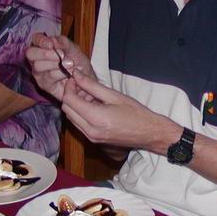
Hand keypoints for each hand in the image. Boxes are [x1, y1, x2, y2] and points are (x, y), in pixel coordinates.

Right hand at [25, 32, 94, 100]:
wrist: (86, 78)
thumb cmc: (78, 62)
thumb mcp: (74, 49)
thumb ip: (64, 43)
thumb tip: (53, 40)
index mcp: (44, 46)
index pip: (35, 39)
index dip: (41, 40)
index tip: (51, 45)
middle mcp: (37, 59)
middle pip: (30, 54)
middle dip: (45, 54)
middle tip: (61, 56)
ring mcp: (39, 72)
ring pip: (38, 66)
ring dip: (55, 65)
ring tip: (70, 65)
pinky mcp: (44, 84)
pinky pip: (47, 77)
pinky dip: (59, 74)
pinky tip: (69, 74)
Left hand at [61, 70, 176, 151]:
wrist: (149, 133)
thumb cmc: (136, 113)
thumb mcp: (114, 95)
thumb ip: (92, 85)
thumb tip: (76, 75)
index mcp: (95, 118)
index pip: (69, 100)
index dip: (69, 87)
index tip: (75, 78)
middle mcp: (90, 130)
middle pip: (67, 110)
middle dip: (70, 95)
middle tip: (81, 85)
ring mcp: (91, 138)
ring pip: (71, 118)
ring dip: (75, 105)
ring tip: (89, 95)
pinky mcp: (94, 140)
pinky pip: (79, 125)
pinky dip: (80, 114)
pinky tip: (93, 106)